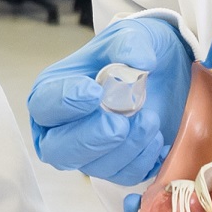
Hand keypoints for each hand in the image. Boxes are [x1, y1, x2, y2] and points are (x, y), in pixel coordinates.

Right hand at [28, 16, 194, 182]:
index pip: (45, 104)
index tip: (94, 92)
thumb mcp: (134, 35)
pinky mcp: (113, 167)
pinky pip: (123, 176)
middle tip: (120, 123)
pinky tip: (155, 137)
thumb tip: (138, 63)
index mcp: (52, 92)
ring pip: (93, 166)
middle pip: (58, 149)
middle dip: (91, 138)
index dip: (66, 102)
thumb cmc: (135, 53)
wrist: (166, 73)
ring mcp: (86, 152)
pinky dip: (142, 159)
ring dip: (126, 147)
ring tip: (151, 119)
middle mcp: (60, 128)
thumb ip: (131, 43)